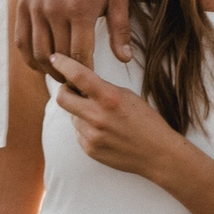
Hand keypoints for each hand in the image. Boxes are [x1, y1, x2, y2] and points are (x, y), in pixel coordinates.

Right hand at [16, 0, 132, 70]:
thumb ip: (120, 31)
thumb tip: (125, 60)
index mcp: (80, 10)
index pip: (80, 55)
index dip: (86, 72)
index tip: (92, 80)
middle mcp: (54, 9)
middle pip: (59, 57)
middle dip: (69, 74)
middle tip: (77, 82)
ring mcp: (35, 7)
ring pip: (38, 53)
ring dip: (49, 70)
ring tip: (61, 74)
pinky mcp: (23, 4)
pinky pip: (22, 41)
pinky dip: (30, 57)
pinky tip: (43, 62)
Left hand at [50, 53, 190, 181]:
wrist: (158, 154)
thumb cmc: (147, 122)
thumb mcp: (128, 96)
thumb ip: (103, 89)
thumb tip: (79, 83)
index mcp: (110, 97)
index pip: (78, 75)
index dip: (63, 64)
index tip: (55, 59)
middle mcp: (97, 116)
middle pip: (62, 98)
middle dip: (66, 91)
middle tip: (74, 91)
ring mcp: (92, 135)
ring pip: (72, 116)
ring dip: (81, 113)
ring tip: (102, 118)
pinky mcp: (90, 149)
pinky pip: (78, 133)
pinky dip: (86, 129)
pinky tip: (105, 132)